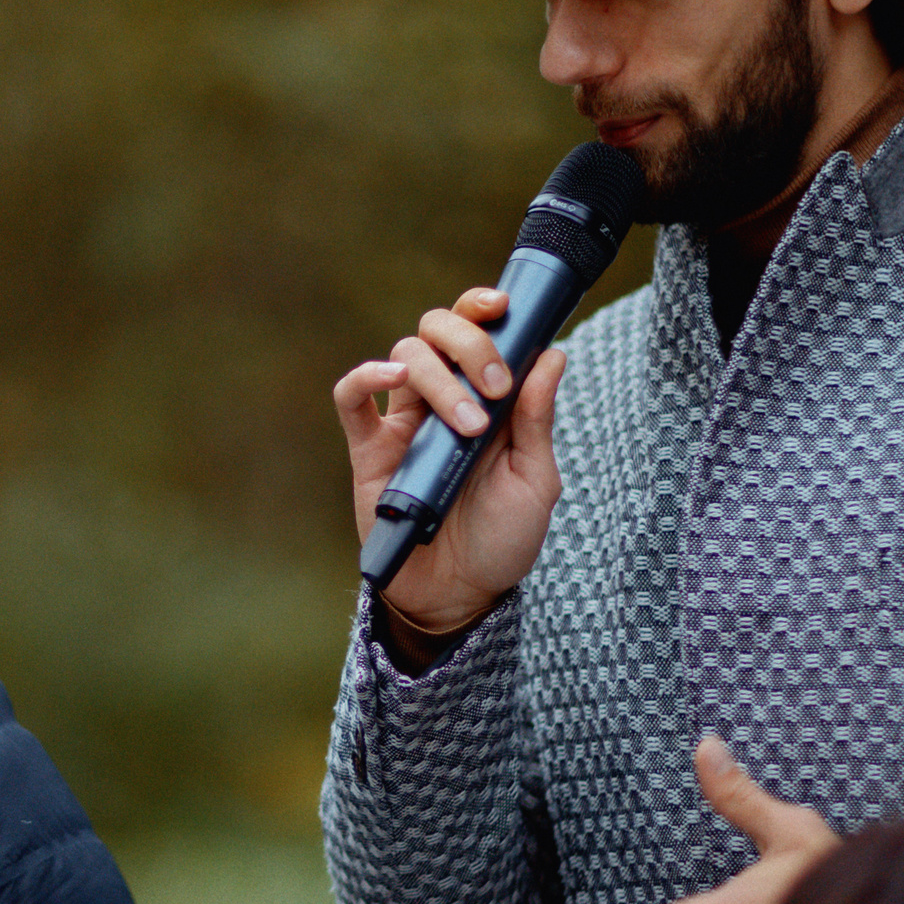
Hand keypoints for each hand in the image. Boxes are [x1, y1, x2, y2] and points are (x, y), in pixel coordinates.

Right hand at [332, 288, 566, 633]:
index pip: (477, 331)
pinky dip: (365, 376)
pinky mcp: (370, 451)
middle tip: (494, 388)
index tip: (504, 308)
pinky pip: (351, 399)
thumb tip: (552, 353)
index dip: (482, 308)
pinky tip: (389, 378)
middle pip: (436, 330)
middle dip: (468, 343)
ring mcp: (403, 424)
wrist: (462, 596)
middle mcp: (443, 400)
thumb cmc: (503, 540)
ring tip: (466, 427)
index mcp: (485, 399)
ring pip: (405, 357)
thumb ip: (537, 419)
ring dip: (439, 379)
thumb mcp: (536, 480)